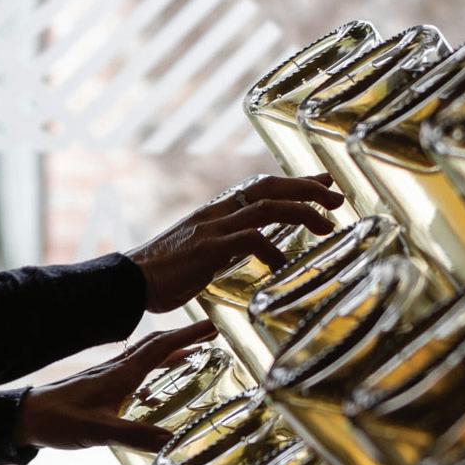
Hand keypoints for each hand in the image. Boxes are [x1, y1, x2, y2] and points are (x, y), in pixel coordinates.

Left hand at [15, 321, 218, 451]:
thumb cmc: (60, 420)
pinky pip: (134, 371)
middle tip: (209, 336)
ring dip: (169, 352)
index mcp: (121, 374)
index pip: (160, 347)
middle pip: (156, 346)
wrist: (27, 417)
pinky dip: (152, 371)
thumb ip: (138, 437)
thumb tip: (174, 442)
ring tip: (192, 356)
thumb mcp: (102, 432)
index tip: (212, 327)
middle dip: (184, 339)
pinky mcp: (100, 386)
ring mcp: (107, 376)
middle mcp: (116, 369)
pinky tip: (155, 390)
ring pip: (145, 357)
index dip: (188, 336)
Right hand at [123, 174, 341, 312]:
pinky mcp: (208, 248)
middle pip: (268, 187)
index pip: (261, 186)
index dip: (295, 183)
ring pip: (266, 207)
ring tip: (326, 226)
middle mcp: (217, 212)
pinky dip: (272, 250)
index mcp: (216, 212)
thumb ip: (228, 247)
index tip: (323, 183)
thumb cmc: (162, 274)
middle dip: (306, 189)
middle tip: (337, 198)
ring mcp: (212, 228)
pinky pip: (249, 240)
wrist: (128, 282)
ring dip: (301, 212)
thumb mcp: (202, 253)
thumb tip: (254, 252)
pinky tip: (283, 266)